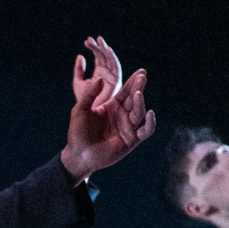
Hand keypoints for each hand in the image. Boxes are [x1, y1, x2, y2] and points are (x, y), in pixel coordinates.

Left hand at [61, 36, 154, 179]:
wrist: (77, 155)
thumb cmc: (77, 133)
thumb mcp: (80, 111)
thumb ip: (89, 95)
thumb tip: (100, 79)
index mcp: (112, 107)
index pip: (126, 92)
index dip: (133, 82)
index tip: (141, 72)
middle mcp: (122, 115)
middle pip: (135, 99)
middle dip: (138, 87)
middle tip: (142, 77)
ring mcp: (128, 127)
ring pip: (139, 112)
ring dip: (139, 102)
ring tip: (137, 93)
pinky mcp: (132, 140)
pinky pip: (146, 131)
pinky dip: (150, 123)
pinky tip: (150, 113)